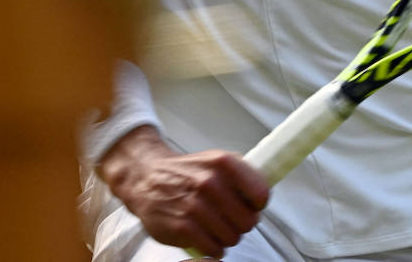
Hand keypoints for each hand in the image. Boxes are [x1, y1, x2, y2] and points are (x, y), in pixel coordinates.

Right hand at [98, 126, 269, 258]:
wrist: (146, 177)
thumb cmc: (185, 172)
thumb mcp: (215, 161)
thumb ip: (242, 174)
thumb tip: (266, 193)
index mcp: (223, 164)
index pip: (261, 194)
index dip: (257, 204)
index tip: (248, 204)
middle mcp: (211, 183)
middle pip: (249, 222)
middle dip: (241, 223)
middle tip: (227, 217)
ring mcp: (196, 206)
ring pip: (233, 238)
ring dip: (225, 236)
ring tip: (212, 225)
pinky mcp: (183, 228)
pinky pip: (215, 250)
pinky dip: (212, 247)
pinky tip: (202, 234)